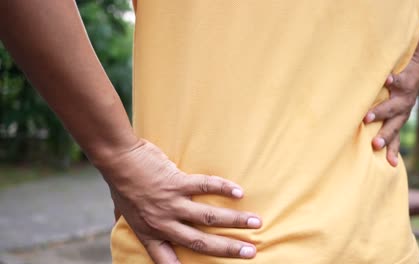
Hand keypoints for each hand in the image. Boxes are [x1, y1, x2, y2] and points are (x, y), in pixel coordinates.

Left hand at [95, 138, 261, 262]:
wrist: (118, 160)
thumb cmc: (120, 184)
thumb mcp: (122, 211)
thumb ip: (130, 221)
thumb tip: (121, 222)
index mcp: (150, 233)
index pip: (165, 259)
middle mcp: (163, 223)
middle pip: (201, 243)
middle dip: (228, 249)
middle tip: (250, 252)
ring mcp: (171, 203)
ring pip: (208, 217)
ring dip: (235, 221)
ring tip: (256, 222)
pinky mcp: (177, 182)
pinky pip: (205, 186)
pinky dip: (223, 188)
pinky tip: (239, 192)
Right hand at [363, 58, 418, 166]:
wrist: (418, 66)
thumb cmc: (399, 90)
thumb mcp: (394, 108)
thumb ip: (382, 121)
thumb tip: (366, 139)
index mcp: (400, 118)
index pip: (396, 138)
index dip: (393, 150)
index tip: (390, 164)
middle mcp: (403, 110)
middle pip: (394, 125)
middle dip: (385, 135)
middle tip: (375, 145)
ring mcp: (403, 95)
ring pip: (392, 106)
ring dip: (380, 113)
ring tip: (367, 118)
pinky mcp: (402, 79)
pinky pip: (396, 80)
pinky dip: (391, 80)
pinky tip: (386, 79)